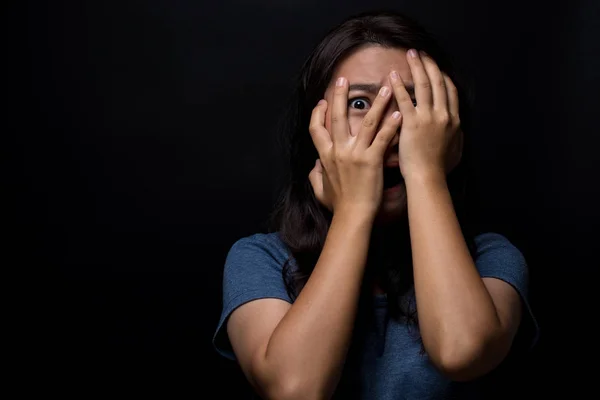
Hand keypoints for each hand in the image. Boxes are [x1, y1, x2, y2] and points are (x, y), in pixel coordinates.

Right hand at [308, 77, 401, 216]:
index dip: (317, 113)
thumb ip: (315, 176)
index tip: (322, 102)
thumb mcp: (320, 190)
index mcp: (325, 156)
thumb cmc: (338, 205)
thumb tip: (313, 166)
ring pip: (366, 122)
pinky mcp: (372, 160)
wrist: (352, 215)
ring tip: (386, 87)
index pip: (316, 129)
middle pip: (336, 117)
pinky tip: (400, 112)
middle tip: (344, 80)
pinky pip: (383, 137)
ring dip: (377, 103)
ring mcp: (355, 154)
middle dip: (339, 96)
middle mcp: (338, 151)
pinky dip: (392, 124)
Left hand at [390, 49, 462, 180]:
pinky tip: (394, 74)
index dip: (443, 76)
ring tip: (411, 54)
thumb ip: (457, 137)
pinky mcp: (412, 123)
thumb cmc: (439, 169)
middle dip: (430, 65)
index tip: (436, 67)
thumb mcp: (455, 150)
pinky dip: (399, 85)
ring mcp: (428, 117)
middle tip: (421, 53)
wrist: (428, 177)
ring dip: (417, 67)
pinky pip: (405, 98)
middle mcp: (443, 115)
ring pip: (424, 85)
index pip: (450, 90)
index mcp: (454, 120)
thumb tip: (458, 131)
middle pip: (438, 82)